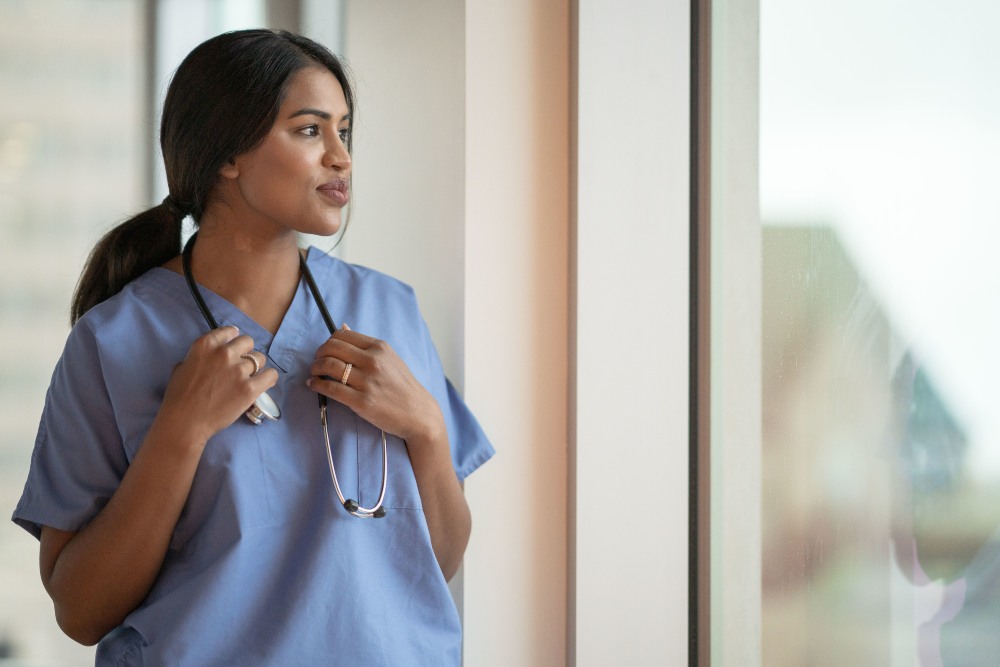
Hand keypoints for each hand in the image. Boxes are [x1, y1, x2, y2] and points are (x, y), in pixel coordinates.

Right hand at [159, 326, 278, 442]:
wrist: (185, 421)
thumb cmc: (179, 397)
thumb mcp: (182, 367)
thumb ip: (199, 356)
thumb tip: (209, 356)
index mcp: (206, 345)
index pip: (230, 331)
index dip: (233, 339)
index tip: (235, 347)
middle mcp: (224, 353)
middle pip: (248, 341)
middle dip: (246, 352)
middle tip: (241, 365)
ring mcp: (239, 370)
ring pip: (260, 358)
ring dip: (256, 367)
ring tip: (249, 378)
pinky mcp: (250, 388)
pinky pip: (271, 375)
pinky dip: (269, 378)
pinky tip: (263, 383)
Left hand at [307, 325, 444, 444]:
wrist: (418, 413)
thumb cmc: (403, 386)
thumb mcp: (390, 358)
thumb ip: (366, 345)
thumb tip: (343, 327)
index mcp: (379, 348)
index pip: (342, 335)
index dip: (328, 341)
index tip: (325, 350)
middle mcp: (373, 361)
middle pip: (332, 348)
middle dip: (319, 354)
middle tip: (317, 362)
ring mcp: (367, 381)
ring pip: (328, 366)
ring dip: (315, 368)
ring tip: (314, 373)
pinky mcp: (361, 401)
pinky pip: (331, 388)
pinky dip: (317, 385)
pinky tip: (314, 385)